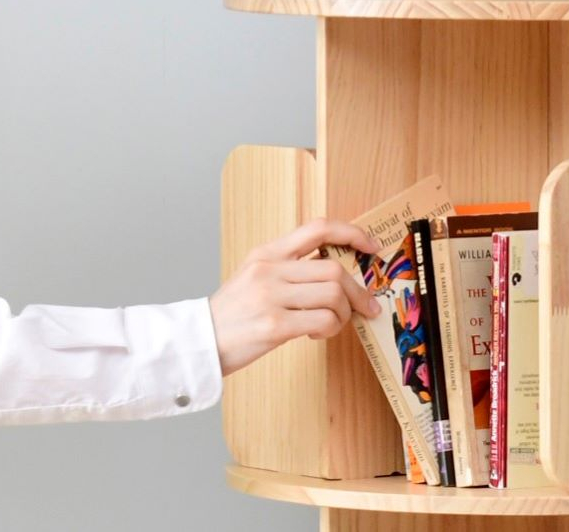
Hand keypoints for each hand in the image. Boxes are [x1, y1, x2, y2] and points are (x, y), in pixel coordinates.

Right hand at [208, 219, 380, 375]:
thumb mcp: (254, 277)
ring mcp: (270, 296)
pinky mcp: (274, 324)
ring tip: (331, 323)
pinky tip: (316, 334)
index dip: (351, 233)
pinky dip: (330, 329)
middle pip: (334, 270)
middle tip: (366, 306)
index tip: (371, 246)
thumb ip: (290, 269)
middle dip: (358, 291)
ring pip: (333, 295)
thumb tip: (337, 274)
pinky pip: (323, 321)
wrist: (197, 342)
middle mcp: (269, 268)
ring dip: (343, 314)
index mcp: (267, 252)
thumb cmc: (232, 313)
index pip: (318, 228)